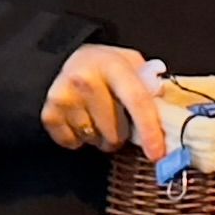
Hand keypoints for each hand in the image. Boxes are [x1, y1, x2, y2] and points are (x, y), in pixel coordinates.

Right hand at [43, 44, 169, 160]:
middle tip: (118, 123)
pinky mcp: (49, 113)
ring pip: (94, 140)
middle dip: (121, 135)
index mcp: (113, 66)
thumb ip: (150, 83)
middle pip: (115, 130)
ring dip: (100, 138)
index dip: (150, 131)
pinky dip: (79, 139)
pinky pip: (73, 143)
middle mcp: (86, 80)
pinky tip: (81, 121)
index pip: (137, 102)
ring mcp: (65, 97)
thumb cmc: (105, 67)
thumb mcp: (131, 64)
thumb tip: (165, 106)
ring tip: (97, 119)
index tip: (157, 154)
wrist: (64, 60)